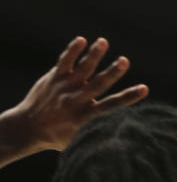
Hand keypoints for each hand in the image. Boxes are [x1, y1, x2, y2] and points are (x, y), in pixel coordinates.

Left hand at [5, 36, 146, 153]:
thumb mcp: (79, 141)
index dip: (128, 97)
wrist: (26, 127)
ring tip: (103, 42)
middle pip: (97, 84)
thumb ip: (98, 134)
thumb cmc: (58, 136)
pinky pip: (64, 62)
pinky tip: (82, 40)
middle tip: (124, 61)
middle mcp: (75, 101)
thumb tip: (123, 135)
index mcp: (84, 117)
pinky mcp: (54, 78)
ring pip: (81, 69)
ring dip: (93, 55)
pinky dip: (72, 51)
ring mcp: (64, 88)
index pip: (111, 106)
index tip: (144, 89)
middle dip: (112, 72)